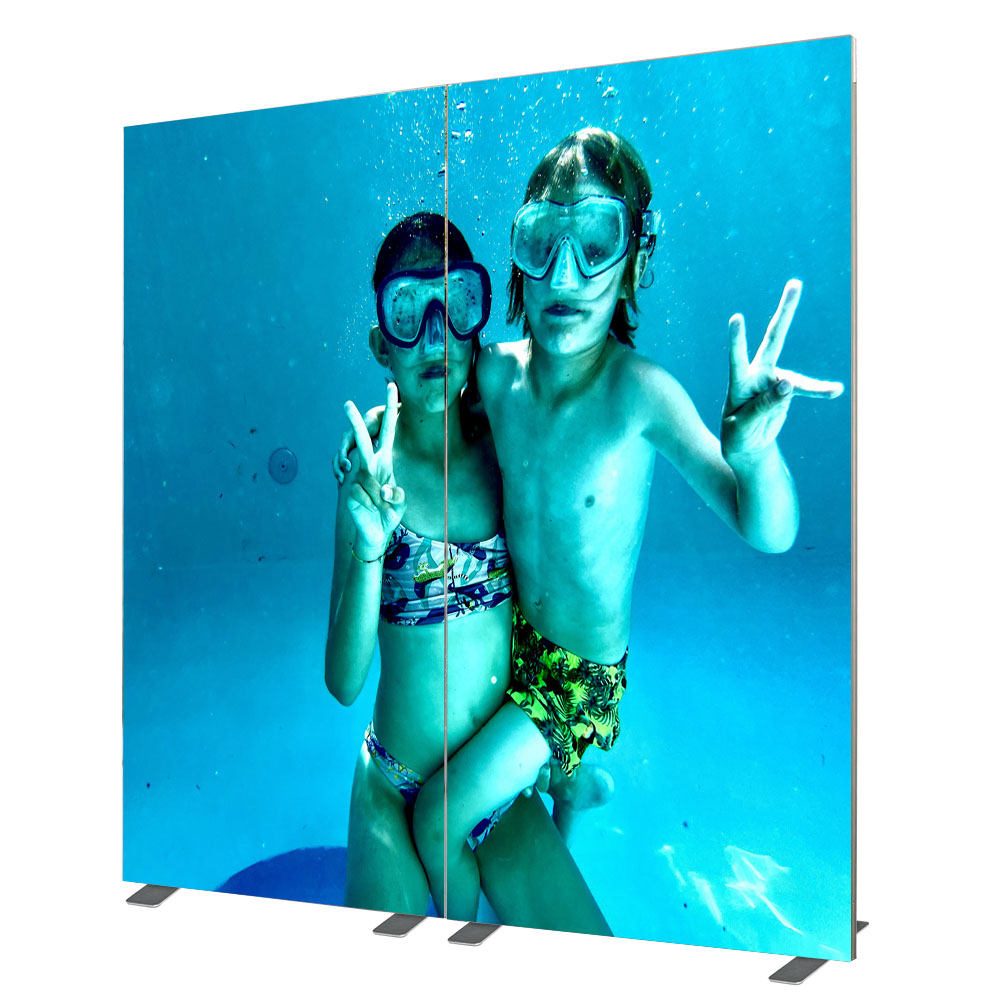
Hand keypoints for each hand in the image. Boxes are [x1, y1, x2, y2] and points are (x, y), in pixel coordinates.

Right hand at [343, 383, 404, 557]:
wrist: (376, 531)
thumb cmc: (390, 512)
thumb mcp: (401, 503)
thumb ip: (397, 495)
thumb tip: (381, 489)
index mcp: (385, 461)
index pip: (388, 431)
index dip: (389, 409)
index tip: (391, 387)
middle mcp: (370, 465)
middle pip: (362, 439)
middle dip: (355, 422)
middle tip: (347, 403)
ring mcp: (358, 477)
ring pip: (367, 478)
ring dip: (379, 497)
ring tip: (382, 506)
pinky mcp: (351, 491)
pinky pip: (363, 495)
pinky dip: (371, 507)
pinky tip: (370, 511)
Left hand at [721, 279, 843, 461]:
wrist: (746, 444)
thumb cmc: (737, 435)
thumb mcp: (743, 427)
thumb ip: (764, 406)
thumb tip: (788, 385)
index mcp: (739, 382)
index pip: (737, 358)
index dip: (737, 339)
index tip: (736, 318)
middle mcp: (757, 374)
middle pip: (773, 339)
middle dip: (785, 312)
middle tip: (795, 283)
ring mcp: (773, 380)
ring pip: (796, 376)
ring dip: (815, 383)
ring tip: (833, 390)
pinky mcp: (787, 390)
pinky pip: (806, 391)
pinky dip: (819, 392)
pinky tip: (835, 391)